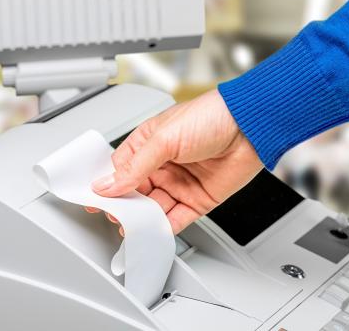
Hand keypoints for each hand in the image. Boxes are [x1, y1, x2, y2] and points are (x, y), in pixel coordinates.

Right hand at [88, 89, 262, 233]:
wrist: (251, 127)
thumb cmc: (212, 117)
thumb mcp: (164, 138)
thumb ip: (135, 166)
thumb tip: (107, 184)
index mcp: (149, 143)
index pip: (121, 170)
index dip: (109, 186)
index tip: (97, 200)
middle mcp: (163, 164)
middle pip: (135, 193)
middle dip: (125, 206)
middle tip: (115, 217)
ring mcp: (180, 183)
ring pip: (154, 208)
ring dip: (144, 219)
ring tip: (133, 228)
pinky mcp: (198, 199)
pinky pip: (177, 218)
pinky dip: (165, 228)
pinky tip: (154, 232)